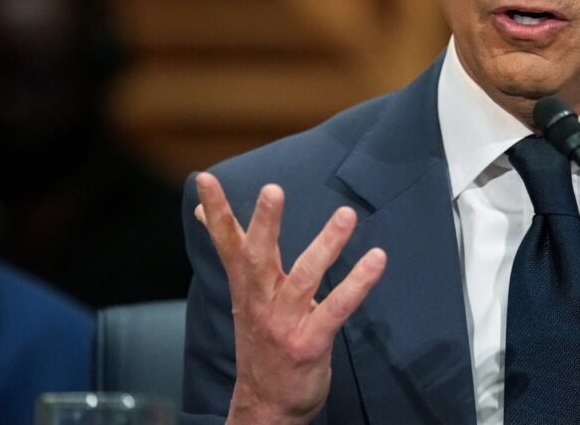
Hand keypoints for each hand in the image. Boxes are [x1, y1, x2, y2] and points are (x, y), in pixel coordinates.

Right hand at [194, 172, 385, 424]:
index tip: (204, 179)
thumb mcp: (244, 295)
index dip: (215, 212)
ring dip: (326, 245)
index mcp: (247, 286)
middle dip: (263, 223)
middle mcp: (261, 301)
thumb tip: (203, 213)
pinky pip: (336, 308)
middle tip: (271, 189)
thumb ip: (236, 252)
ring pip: (303, 278)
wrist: (265, 406)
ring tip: (346, 215)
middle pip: (258, 257)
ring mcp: (285, 322)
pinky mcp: (309, 342)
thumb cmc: (261, 340)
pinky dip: (357, 283)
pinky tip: (376, 259)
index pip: (227, 243)